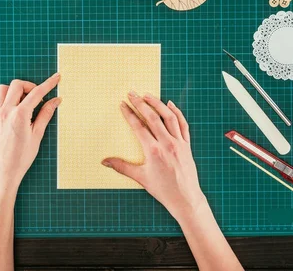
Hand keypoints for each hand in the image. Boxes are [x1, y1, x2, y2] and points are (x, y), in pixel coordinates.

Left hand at [0, 74, 60, 192]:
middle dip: (31, 86)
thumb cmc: (23, 155)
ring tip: (28, 100)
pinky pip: (0, 98)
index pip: (36, 93)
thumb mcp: (38, 134)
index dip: (48, 84)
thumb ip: (46, 114)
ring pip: (5, 88)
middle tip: (40, 96)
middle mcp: (6, 111)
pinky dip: (10, 96)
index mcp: (19, 116)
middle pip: (18, 84)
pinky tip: (19, 106)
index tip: (56, 78)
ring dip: (17, 89)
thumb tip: (56, 100)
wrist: (6, 169)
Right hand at [102, 92, 207, 221]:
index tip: (122, 104)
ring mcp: (179, 143)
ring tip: (148, 95)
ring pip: (169, 117)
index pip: (138, 127)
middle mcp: (167, 144)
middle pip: (152, 117)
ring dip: (158, 104)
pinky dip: (177, 112)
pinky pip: (183, 124)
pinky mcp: (187, 145)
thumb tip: (104, 161)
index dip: (129, 114)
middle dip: (140, 103)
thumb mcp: (140, 178)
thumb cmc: (163, 190)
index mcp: (154, 151)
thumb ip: (122, 167)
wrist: (186, 199)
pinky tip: (170, 104)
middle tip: (132, 93)